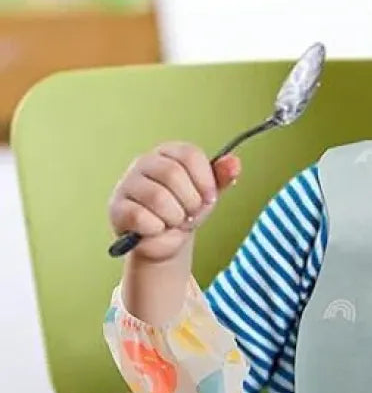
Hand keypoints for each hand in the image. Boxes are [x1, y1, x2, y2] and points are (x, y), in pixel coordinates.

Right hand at [108, 143, 240, 261]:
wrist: (166, 240)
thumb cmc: (186, 209)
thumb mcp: (207, 192)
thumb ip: (221, 176)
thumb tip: (235, 163)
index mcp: (169, 153)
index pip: (189, 154)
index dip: (204, 180)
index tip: (209, 198)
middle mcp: (144, 162)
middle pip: (173, 173)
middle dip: (190, 201)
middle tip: (190, 213)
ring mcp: (127, 184)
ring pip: (157, 197)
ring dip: (174, 217)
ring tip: (174, 221)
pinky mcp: (116, 207)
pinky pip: (140, 216)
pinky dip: (156, 228)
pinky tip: (157, 228)